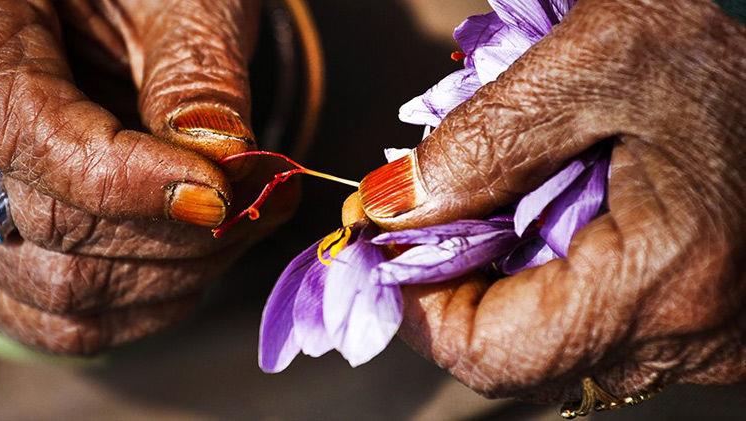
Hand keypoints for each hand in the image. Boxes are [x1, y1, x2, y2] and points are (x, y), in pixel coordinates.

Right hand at [0, 0, 293, 353]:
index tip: (222, 192)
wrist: (82, 9)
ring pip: (57, 291)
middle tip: (262, 198)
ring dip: (172, 274)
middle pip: (51, 226)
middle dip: (182, 230)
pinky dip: (136, 304)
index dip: (130, 180)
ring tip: (237, 222)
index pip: (19, 129)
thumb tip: (224, 164)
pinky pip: (51, 318)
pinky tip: (188, 259)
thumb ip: (194, 73)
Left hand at [359, 0, 744, 401]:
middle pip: (513, 352)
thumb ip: (487, 140)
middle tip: (438, 210)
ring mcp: (702, 343)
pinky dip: (547, 277)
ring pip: (551, 342)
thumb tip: (396, 207)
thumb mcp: (600, 59)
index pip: (488, 353)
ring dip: (499, 277)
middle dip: (454, 282)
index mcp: (663, 279)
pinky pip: (595, 325)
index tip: (385, 242)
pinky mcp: (701, 326)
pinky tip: (549, 213)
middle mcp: (690, 340)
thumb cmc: (724, 58)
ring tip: (497, 200)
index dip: (414, 307)